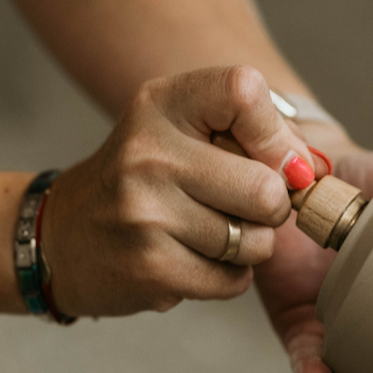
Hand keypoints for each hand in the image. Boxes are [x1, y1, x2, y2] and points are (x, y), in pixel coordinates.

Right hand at [42, 66, 326, 315]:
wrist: (64, 239)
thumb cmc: (146, 181)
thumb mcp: (184, 132)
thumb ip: (252, 136)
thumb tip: (308, 170)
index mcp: (162, 104)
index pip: (245, 91)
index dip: (277, 136)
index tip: (273, 161)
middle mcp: (148, 153)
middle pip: (266, 188)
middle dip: (271, 209)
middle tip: (242, 208)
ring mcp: (144, 212)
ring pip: (255, 241)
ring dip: (247, 247)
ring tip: (206, 234)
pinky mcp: (150, 267)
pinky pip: (234, 281)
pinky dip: (227, 277)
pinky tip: (192, 260)